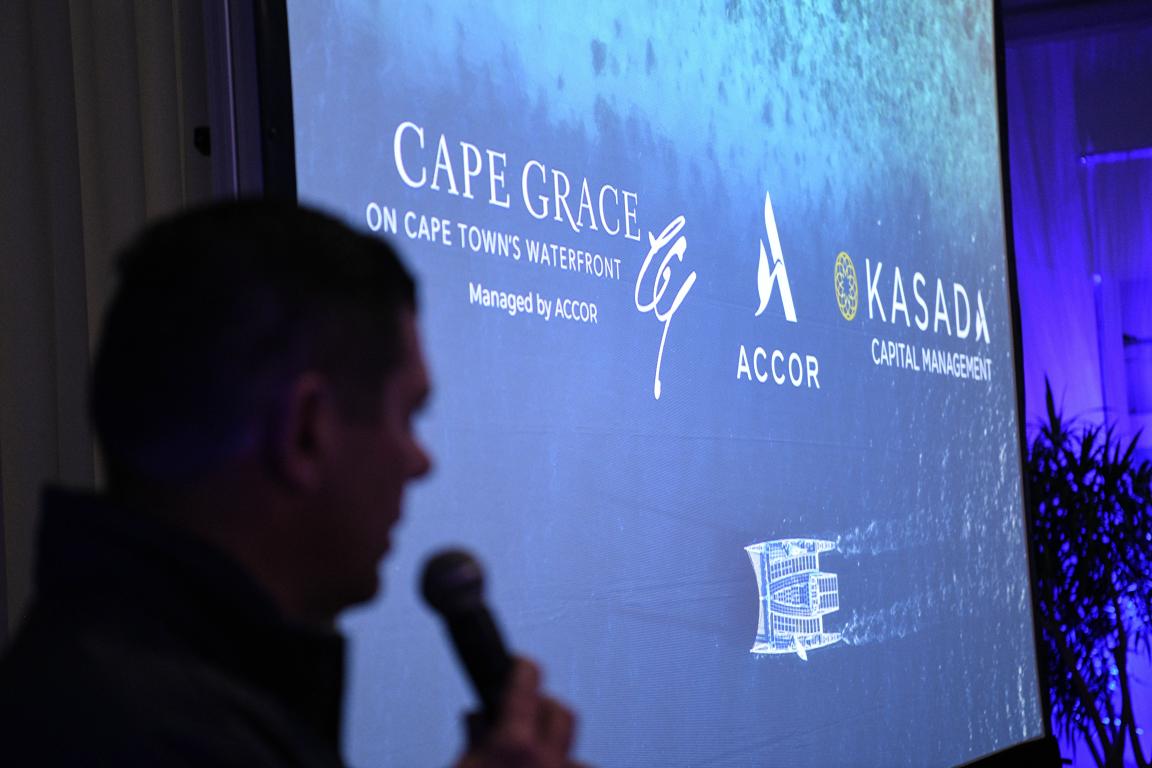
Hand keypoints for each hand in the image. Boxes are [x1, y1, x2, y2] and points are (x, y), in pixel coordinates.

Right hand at [455, 658, 584, 767]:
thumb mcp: (462, 767)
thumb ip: (474, 738)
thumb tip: (476, 718)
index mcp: (516, 744)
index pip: (528, 683)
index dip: (523, 667)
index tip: (519, 661)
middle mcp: (546, 759)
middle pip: (560, 710)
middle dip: (544, 704)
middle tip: (522, 710)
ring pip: (574, 744)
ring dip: (556, 740)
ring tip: (534, 747)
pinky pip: (577, 767)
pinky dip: (567, 763)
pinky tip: (549, 766)